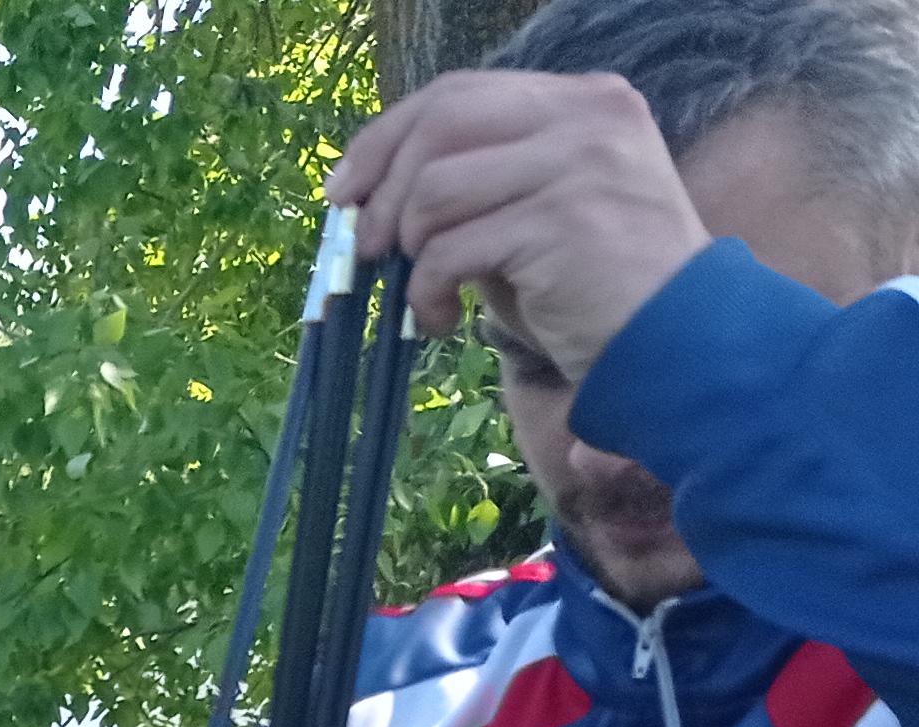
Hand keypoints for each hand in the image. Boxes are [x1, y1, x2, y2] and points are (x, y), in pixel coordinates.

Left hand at [330, 69, 709, 365]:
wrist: (673, 341)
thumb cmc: (593, 284)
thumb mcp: (538, 208)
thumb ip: (479, 178)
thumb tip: (369, 189)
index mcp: (584, 100)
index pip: (459, 94)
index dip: (386, 138)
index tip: (344, 190)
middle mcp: (588, 118)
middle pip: (440, 124)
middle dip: (383, 191)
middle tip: (367, 249)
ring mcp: (580, 165)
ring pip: (434, 190)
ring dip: (407, 253)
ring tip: (424, 295)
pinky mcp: (561, 223)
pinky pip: (447, 251)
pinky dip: (425, 294)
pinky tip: (442, 322)